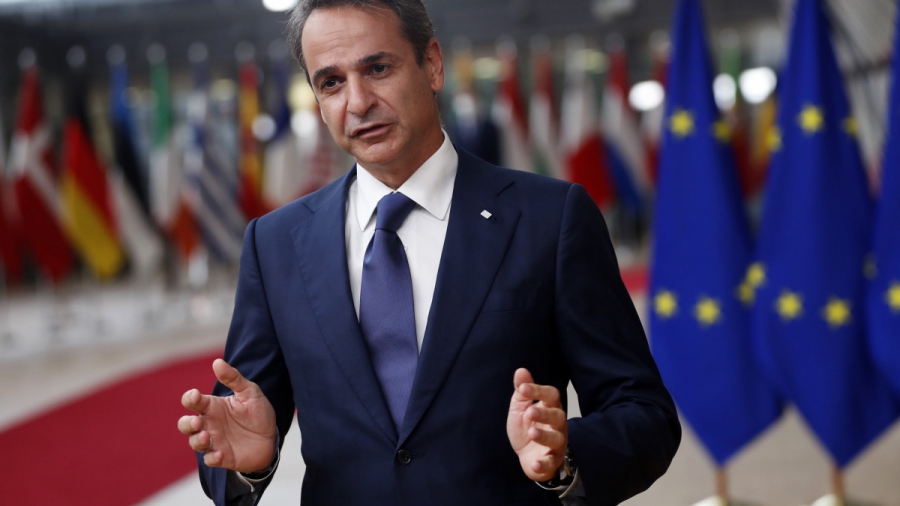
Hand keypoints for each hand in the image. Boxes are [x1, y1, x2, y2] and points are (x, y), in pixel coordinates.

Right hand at [177, 359, 277, 473]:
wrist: (272, 437)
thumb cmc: (258, 413)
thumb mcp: (249, 392)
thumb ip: (234, 378)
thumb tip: (217, 362)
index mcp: (213, 407)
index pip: (192, 401)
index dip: (190, 398)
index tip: (196, 395)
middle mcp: (209, 424)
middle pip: (185, 425)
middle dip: (186, 424)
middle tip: (197, 422)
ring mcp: (214, 441)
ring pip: (194, 443)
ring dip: (197, 441)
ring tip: (207, 436)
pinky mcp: (223, 457)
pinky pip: (210, 460)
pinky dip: (212, 458)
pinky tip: (219, 454)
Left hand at [507, 368, 567, 481]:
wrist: (526, 456)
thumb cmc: (526, 428)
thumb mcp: (520, 407)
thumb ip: (522, 391)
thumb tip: (521, 370)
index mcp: (550, 408)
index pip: (551, 395)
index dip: (539, 391)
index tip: (524, 388)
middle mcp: (557, 425)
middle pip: (557, 416)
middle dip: (544, 414)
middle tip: (530, 412)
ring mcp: (556, 443)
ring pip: (557, 439)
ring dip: (545, 436)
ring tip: (532, 432)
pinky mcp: (552, 460)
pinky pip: (551, 462)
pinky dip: (544, 464)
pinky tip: (535, 463)